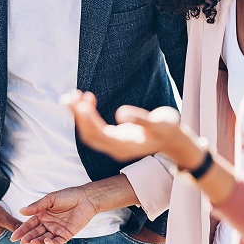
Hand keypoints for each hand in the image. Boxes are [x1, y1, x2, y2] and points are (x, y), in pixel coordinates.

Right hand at [11, 186, 97, 243]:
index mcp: (43, 214)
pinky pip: (57, 241)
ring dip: (37, 241)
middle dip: (28, 237)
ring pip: (44, 238)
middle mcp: (49, 223)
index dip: (22, 230)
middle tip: (21, 241)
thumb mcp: (50, 199)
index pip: (30, 224)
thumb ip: (36, 206)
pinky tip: (46, 241)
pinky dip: (51, 243)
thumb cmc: (68, 196)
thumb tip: (20, 211)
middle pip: (36, 232)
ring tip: (31, 243)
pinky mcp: (66, 234)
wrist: (86, 198)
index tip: (14, 236)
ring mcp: (57, 229)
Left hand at [66, 90, 189, 163]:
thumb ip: (141, 119)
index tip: (80, 103)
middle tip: (69, 96)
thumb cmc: (169, 130)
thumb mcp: (160, 123)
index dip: (87, 120)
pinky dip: (87, 114)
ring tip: (73, 95)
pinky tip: (87, 99)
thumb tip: (120, 114)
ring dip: (79, 114)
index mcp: (125, 146)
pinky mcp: (114, 138)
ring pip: (89, 132)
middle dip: (77, 115)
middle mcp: (116, 148)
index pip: (99, 134)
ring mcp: (114, 144)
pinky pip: (95, 128)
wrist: (175, 141)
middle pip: (89, 134)